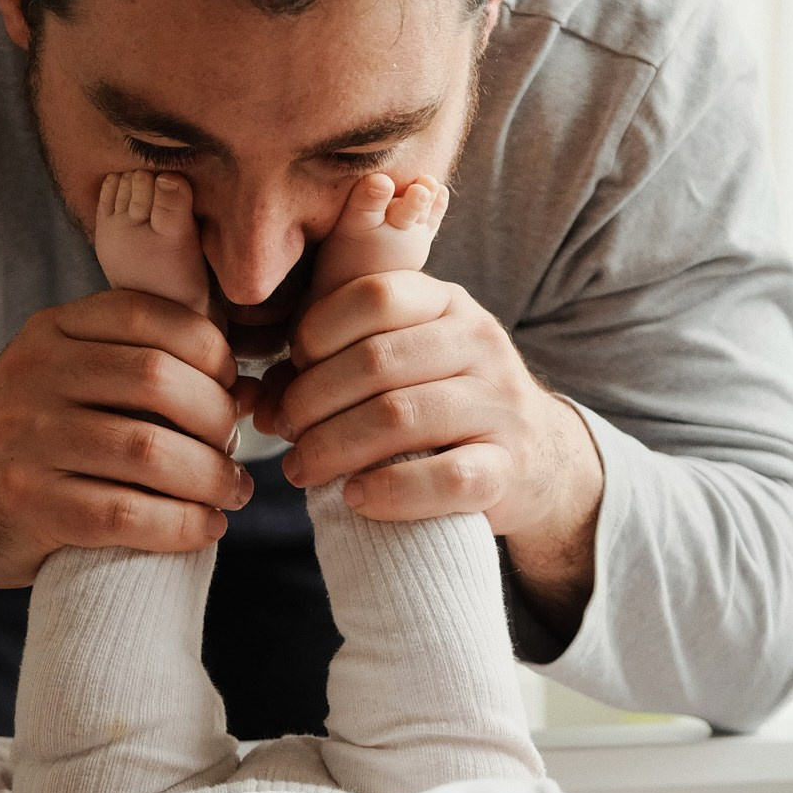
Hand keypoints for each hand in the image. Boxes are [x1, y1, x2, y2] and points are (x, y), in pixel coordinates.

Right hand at [0, 169, 251, 583]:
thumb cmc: (39, 443)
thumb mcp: (72, 381)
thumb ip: (142, 367)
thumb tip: (245, 389)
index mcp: (50, 330)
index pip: (148, 315)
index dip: (209, 351)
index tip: (231, 389)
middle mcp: (32, 374)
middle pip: (157, 380)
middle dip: (216, 419)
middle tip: (233, 452)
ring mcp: (25, 439)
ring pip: (149, 450)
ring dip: (210, 478)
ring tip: (232, 494)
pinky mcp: (29, 505)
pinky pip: (126, 515)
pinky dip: (182, 525)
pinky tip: (206, 528)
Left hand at [254, 171, 603, 622]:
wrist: (533, 459)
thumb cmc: (436, 406)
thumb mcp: (394, 366)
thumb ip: (327, 366)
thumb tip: (260, 404)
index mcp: (445, 303)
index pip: (372, 295)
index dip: (317, 333)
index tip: (293, 373)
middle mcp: (480, 342)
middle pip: (375, 360)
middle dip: (312, 402)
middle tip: (284, 434)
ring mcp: (499, 405)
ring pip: (400, 416)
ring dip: (334, 448)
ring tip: (301, 470)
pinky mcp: (509, 468)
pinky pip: (447, 478)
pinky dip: (390, 491)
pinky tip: (355, 498)